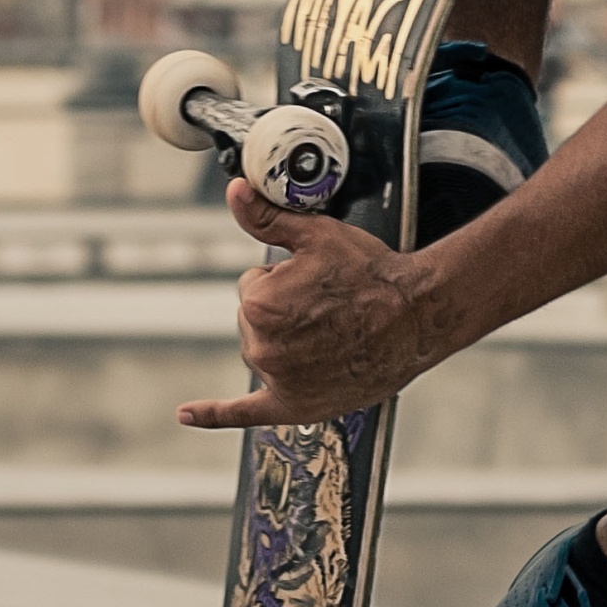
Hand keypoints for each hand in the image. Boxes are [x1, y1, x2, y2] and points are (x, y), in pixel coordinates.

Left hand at [178, 181, 435, 431]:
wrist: (418, 316)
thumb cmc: (373, 275)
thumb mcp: (317, 235)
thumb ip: (266, 217)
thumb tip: (235, 192)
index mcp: (259, 305)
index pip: (252, 285)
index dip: (285, 279)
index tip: (318, 283)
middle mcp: (262, 347)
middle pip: (255, 320)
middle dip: (286, 310)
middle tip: (331, 308)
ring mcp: (278, 380)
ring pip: (265, 350)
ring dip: (287, 342)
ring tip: (334, 333)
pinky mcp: (295, 406)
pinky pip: (245, 413)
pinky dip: (214, 414)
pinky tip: (189, 412)